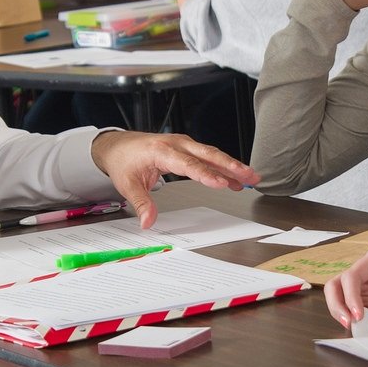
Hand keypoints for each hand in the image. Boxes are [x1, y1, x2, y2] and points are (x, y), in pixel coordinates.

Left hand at [88, 131, 259, 227]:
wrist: (116, 145)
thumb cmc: (123, 161)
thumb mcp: (128, 185)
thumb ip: (141, 204)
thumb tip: (148, 222)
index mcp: (162, 151)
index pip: (189, 164)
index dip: (207, 175)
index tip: (223, 183)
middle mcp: (176, 144)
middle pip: (208, 155)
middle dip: (231, 166)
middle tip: (250, 176)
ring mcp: (183, 144)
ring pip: (212, 154)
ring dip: (233, 166)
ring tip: (252, 178)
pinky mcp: (187, 148)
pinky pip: (208, 156)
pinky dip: (224, 165)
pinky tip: (236, 178)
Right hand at [323, 238, 367, 328]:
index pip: (352, 276)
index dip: (350, 297)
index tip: (358, 316)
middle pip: (340, 284)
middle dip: (338, 304)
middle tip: (348, 324)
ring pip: (345, 296)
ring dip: (344, 311)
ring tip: (353, 327)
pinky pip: (360, 307)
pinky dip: (357, 318)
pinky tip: (363, 328)